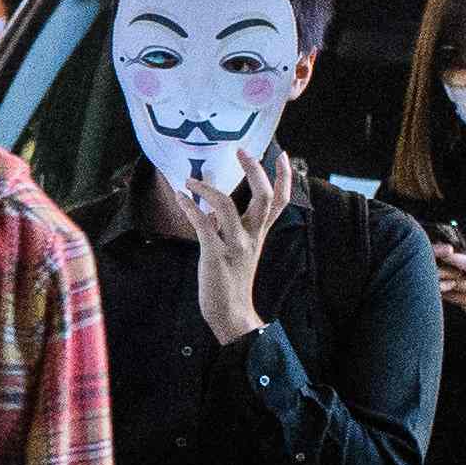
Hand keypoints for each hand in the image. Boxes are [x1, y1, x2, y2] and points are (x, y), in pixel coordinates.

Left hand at [163, 153, 295, 343]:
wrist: (232, 314)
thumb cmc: (232, 281)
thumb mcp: (239, 250)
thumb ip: (232, 228)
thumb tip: (213, 208)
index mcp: (259, 233)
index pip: (280, 201)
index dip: (285, 177)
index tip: (283, 155)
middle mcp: (251, 236)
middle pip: (264, 197)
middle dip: (254, 170)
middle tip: (242, 150)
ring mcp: (235, 246)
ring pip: (227, 206)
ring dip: (207, 188)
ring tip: (191, 180)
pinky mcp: (215, 256)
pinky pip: (203, 225)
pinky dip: (190, 207)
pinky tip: (180, 198)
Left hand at [432, 242, 465, 336]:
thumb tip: (460, 264)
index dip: (453, 259)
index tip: (441, 253)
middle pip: (453, 281)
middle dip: (439, 275)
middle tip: (425, 268)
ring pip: (452, 295)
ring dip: (442, 288)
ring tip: (432, 280)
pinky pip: (461, 305)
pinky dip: (456, 298)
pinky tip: (454, 294)